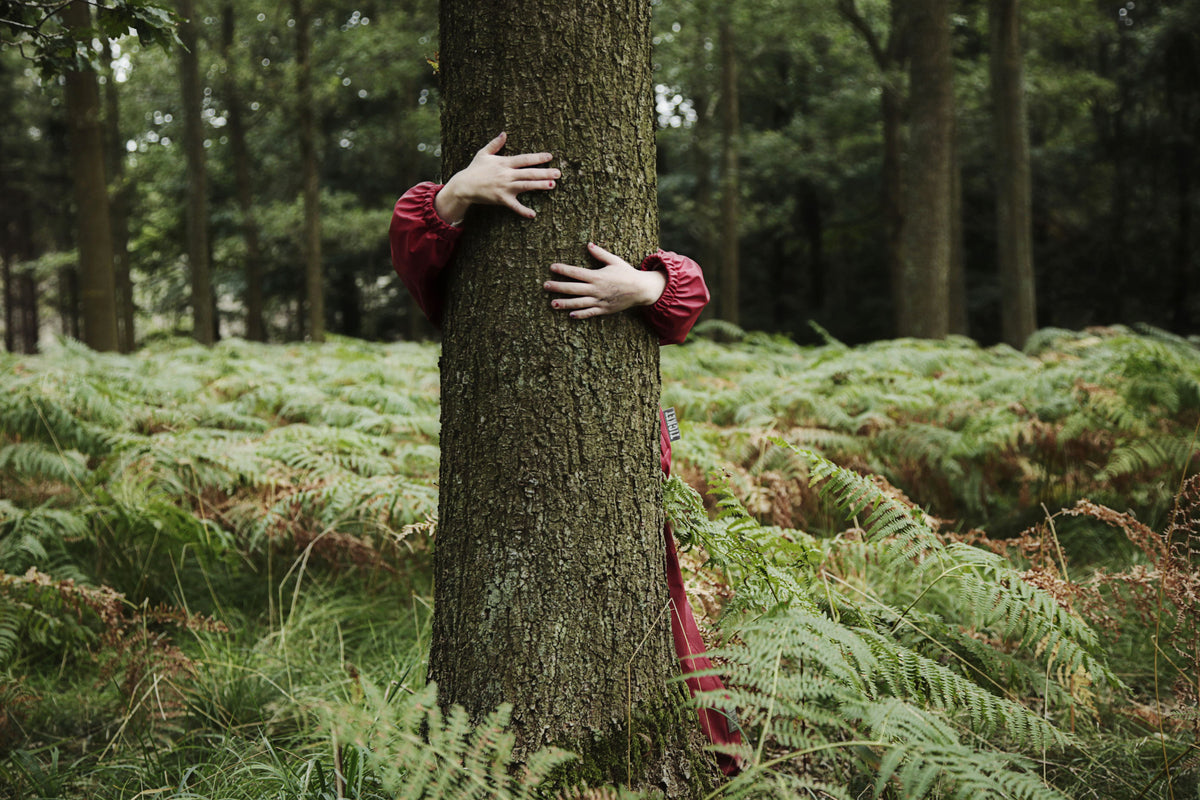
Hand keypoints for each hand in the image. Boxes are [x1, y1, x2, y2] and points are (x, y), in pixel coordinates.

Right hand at [435, 132, 559, 222]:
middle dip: (545, 172)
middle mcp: (507, 174)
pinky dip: (523, 210)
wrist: (464, 186)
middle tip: (559, 172)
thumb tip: (504, 133)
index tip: (550, 156)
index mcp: (504, 162)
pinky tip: (533, 214)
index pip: (524, 159)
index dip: (538, 157)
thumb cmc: (475, 169)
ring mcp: (505, 187)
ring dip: (539, 186)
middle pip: (529, 173)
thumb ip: (495, 144)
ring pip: (526, 186)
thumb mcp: (483, 153)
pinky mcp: (501, 199)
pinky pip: (514, 206)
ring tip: (552, 185)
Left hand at [544, 243, 666, 318]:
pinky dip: (580, 314)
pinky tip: (570, 315)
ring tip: (552, 304)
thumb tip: (588, 244)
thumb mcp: (614, 260)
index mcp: (597, 276)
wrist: (641, 289)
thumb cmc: (627, 273)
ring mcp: (599, 301)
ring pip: (578, 303)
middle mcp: (596, 289)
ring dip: (565, 303)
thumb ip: (600, 254)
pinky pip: (590, 313)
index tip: (552, 267)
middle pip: (573, 288)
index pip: (576, 272)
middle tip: (545, 286)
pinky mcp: (604, 309)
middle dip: (558, 287)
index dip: (563, 269)